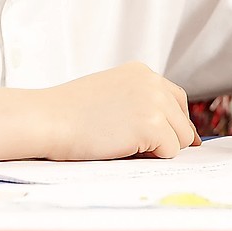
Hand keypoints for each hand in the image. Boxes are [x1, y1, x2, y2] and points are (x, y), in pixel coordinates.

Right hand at [38, 62, 198, 160]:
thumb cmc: (70, 113)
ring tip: (127, 147)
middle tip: (143, 150)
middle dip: (169, 138)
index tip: (171, 138)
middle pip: (182, 120)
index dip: (174, 122)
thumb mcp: (112, 92)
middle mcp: (153, 82)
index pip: (176, 99)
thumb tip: (170, 127)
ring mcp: (155, 102)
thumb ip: (139, 101)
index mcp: (142, 72)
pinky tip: (126, 151)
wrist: (48, 118)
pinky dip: (153, 158)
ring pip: (181, 138)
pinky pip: (170, 152)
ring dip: (160, 149)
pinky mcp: (153, 125)